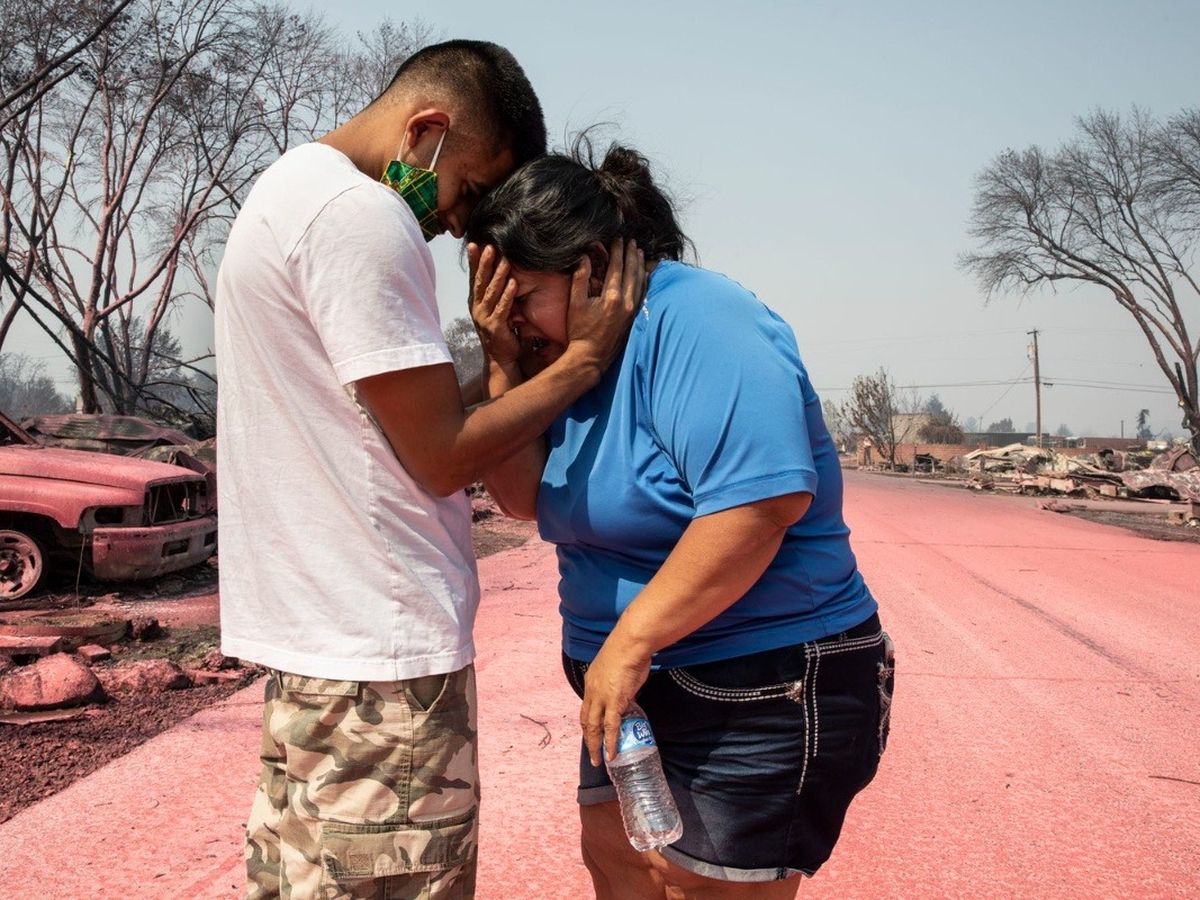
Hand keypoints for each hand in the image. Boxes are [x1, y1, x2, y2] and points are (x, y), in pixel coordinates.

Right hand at [468, 243, 520, 366]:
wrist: (502, 359)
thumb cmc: (501, 332)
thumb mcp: (495, 310)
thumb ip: (496, 294)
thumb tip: (501, 272)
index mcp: (476, 303)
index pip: (474, 278)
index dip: (474, 261)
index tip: (474, 244)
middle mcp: (477, 309)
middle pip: (480, 282)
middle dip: (485, 264)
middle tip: (490, 247)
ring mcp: (484, 318)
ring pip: (491, 293)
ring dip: (498, 276)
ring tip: (505, 260)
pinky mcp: (495, 327)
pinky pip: (502, 308)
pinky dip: (508, 295)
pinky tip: (513, 283)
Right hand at [564, 238, 645, 372]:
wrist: (591, 357)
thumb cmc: (580, 332)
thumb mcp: (576, 304)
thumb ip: (580, 279)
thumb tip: (583, 257)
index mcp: (612, 297)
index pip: (617, 267)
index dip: (618, 251)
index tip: (618, 239)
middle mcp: (626, 303)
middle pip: (632, 272)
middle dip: (631, 254)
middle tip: (631, 241)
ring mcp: (632, 311)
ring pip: (640, 282)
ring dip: (640, 266)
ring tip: (639, 253)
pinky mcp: (634, 318)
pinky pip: (643, 295)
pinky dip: (644, 282)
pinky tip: (644, 275)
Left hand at [580, 630, 651, 766]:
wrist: (630, 644)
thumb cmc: (627, 650)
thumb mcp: (616, 666)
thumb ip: (618, 679)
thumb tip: (627, 686)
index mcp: (591, 681)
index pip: (586, 707)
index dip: (588, 721)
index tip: (591, 732)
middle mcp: (592, 691)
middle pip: (586, 720)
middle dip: (588, 738)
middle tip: (592, 753)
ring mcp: (601, 698)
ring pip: (594, 727)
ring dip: (595, 745)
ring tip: (598, 760)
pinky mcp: (614, 702)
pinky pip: (610, 727)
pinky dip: (610, 742)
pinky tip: (611, 754)